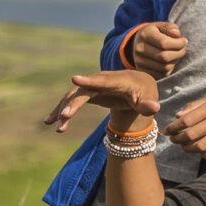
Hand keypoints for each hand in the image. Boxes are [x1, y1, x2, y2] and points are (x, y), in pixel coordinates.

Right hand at [44, 69, 162, 131]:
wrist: (138, 86)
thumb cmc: (145, 93)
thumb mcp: (149, 100)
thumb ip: (149, 105)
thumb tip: (154, 108)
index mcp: (118, 81)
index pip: (103, 80)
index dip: (89, 80)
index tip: (75, 79)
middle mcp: (102, 81)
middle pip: (84, 90)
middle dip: (73, 103)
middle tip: (64, 118)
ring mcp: (93, 86)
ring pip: (74, 96)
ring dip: (63, 109)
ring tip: (54, 126)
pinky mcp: (88, 93)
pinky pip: (72, 101)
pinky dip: (62, 110)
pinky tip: (51, 122)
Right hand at [123, 21, 187, 78]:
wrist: (138, 44)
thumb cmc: (154, 33)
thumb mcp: (161, 26)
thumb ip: (170, 27)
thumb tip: (177, 35)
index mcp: (145, 35)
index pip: (164, 43)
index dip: (178, 43)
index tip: (184, 41)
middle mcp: (139, 49)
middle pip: (165, 57)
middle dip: (179, 53)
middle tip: (183, 48)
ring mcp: (140, 62)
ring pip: (165, 67)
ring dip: (176, 61)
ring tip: (177, 54)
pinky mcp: (144, 71)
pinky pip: (163, 74)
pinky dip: (170, 67)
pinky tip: (170, 60)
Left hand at [165, 93, 205, 157]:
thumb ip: (192, 108)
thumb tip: (177, 117)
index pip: (186, 121)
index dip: (173, 127)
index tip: (167, 130)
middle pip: (190, 135)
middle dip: (177, 139)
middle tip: (173, 139)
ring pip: (200, 147)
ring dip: (187, 149)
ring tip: (183, 146)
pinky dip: (203, 154)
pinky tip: (198, 150)